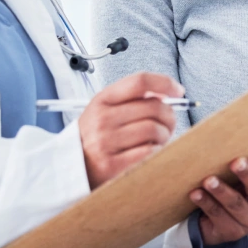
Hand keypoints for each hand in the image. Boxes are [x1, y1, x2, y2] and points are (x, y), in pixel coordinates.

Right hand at [79, 73, 183, 188]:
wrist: (70, 166)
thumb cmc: (94, 135)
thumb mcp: (105, 109)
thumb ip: (132, 99)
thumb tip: (167, 94)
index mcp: (103, 99)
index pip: (140, 81)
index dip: (165, 83)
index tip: (178, 91)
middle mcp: (103, 118)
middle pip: (153, 107)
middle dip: (170, 114)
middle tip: (170, 122)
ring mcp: (106, 142)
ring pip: (154, 129)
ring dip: (165, 134)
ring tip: (160, 138)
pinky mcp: (112, 165)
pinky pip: (148, 152)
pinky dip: (157, 150)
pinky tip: (152, 150)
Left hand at [189, 133, 247, 244]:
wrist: (213, 226)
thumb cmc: (228, 190)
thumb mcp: (238, 176)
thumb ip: (241, 158)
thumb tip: (231, 125)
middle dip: (247, 174)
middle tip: (235, 161)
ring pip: (235, 203)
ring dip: (221, 191)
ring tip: (208, 180)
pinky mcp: (232, 232)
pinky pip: (217, 215)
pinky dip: (206, 203)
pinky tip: (196, 193)